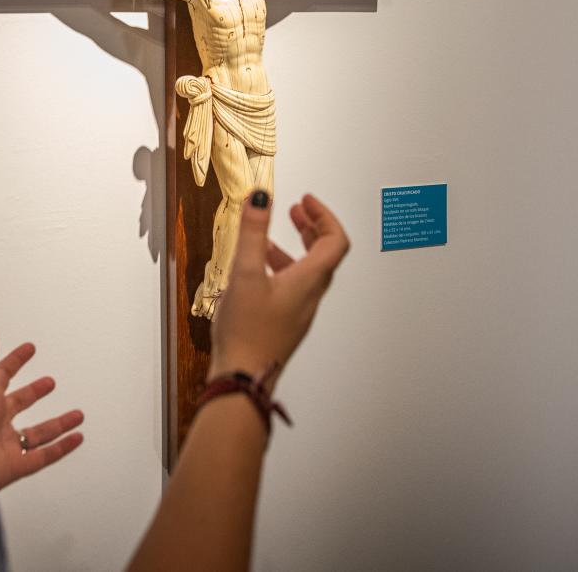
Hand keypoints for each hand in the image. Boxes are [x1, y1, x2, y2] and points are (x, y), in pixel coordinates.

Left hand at [0, 333, 83, 492]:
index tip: (28, 349)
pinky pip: (45, 456)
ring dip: (59, 423)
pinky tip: (76, 438)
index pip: (1, 375)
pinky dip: (63, 447)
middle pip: (20, 403)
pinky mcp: (15, 465)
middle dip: (35, 391)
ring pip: (39, 432)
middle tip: (49, 382)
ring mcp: (6, 444)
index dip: (15, 360)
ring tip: (77, 415)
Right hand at [208, 192, 350, 384]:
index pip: (335, 240)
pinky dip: (281, 268)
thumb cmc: (247, 331)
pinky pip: (293, 287)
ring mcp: (299, 312)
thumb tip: (261, 199)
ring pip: (307, 271)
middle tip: (296, 210)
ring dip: (294, 248)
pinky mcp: (285, 323)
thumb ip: (252, 233)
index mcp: (309, 280)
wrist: (242, 378)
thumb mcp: (246, 273)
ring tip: (269, 237)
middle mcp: (310, 296)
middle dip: (311, 227)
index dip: (324, 216)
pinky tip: (256, 270)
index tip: (306, 200)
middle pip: (324, 255)